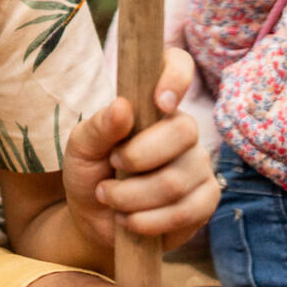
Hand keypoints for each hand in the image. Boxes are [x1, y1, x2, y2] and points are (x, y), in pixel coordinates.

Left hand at [61, 48, 217, 251]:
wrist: (94, 219)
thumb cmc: (89, 172)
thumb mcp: (80, 147)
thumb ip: (99, 126)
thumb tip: (123, 106)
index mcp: (152, 104)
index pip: (178, 66)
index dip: (176, 77)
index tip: (159, 102)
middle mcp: (182, 129)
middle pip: (183, 132)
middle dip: (137, 158)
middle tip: (111, 166)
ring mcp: (198, 165)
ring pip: (177, 180)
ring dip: (132, 196)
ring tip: (108, 197)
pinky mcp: (205, 200)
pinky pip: (187, 210)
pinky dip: (149, 220)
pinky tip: (129, 220)